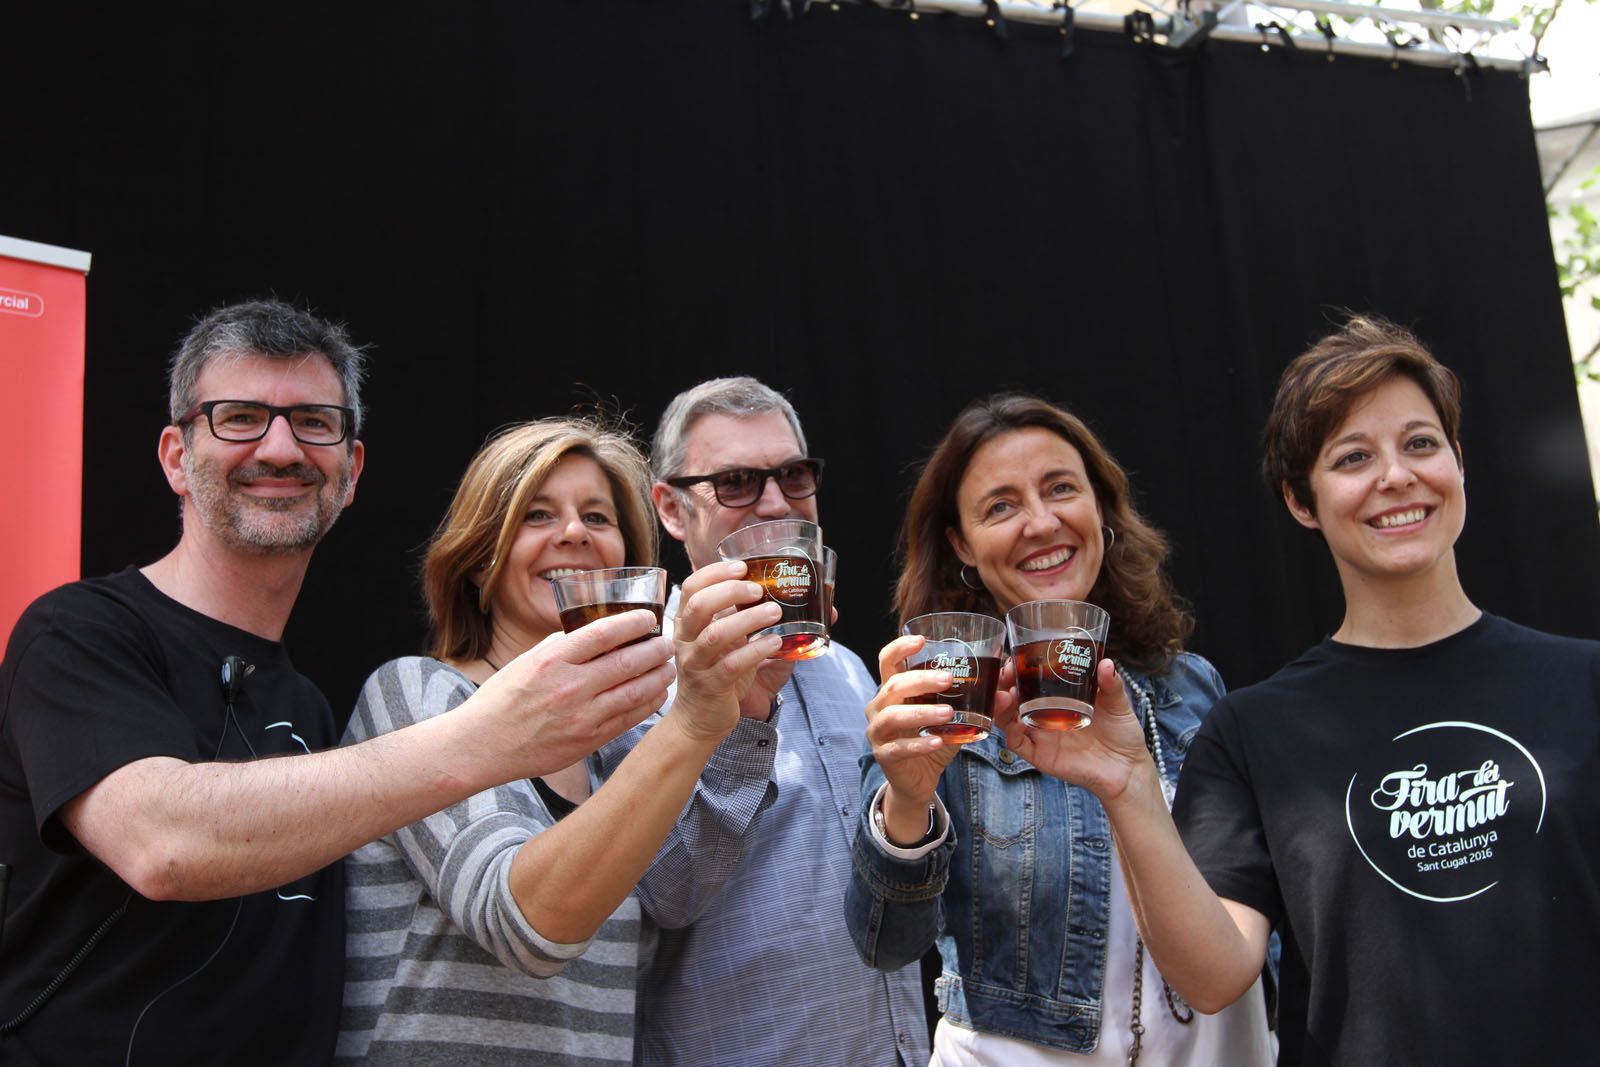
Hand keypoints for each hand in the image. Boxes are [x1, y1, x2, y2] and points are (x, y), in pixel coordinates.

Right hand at [474, 610, 675, 779]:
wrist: (481, 746)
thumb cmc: (501, 699)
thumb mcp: (526, 661)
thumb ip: (561, 646)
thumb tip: (593, 633)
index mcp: (551, 660)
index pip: (602, 633)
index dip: (633, 622)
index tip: (649, 617)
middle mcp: (568, 687)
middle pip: (626, 662)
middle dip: (655, 649)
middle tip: (667, 642)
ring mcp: (580, 716)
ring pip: (634, 691)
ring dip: (658, 677)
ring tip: (668, 666)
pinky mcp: (587, 740)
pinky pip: (628, 719)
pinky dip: (648, 704)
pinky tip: (657, 693)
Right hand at [668, 560, 785, 740]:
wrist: (698, 721)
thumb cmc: (716, 674)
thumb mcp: (727, 642)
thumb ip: (745, 619)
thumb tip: (787, 598)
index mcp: (687, 624)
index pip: (690, 587)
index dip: (714, 573)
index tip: (741, 567)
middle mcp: (686, 641)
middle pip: (699, 605)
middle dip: (730, 591)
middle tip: (759, 590)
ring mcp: (696, 664)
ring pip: (716, 635)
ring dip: (748, 619)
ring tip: (774, 612)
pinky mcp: (710, 686)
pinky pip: (732, 665)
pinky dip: (755, 651)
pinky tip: (775, 643)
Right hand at [864, 635, 963, 841]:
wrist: (918, 779)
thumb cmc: (931, 738)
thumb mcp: (951, 718)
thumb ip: (972, 704)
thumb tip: (1005, 692)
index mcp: (893, 690)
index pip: (888, 660)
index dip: (900, 647)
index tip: (922, 640)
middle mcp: (879, 707)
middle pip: (893, 686)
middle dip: (921, 680)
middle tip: (949, 679)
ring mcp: (878, 731)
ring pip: (893, 716)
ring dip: (921, 712)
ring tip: (948, 712)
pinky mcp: (884, 755)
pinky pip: (899, 747)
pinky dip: (919, 744)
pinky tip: (937, 742)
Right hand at [993, 658, 1152, 800]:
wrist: (1128, 769)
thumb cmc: (1121, 734)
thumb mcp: (1118, 704)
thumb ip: (1111, 685)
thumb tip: (1106, 663)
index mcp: (1058, 698)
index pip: (1029, 679)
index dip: (1017, 668)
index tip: (1015, 657)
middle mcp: (1044, 715)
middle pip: (1012, 696)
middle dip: (1002, 683)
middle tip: (1006, 673)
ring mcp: (1040, 735)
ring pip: (1007, 719)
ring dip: (1001, 706)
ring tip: (1005, 695)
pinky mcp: (1040, 755)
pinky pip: (1018, 744)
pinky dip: (1012, 733)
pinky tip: (1016, 723)